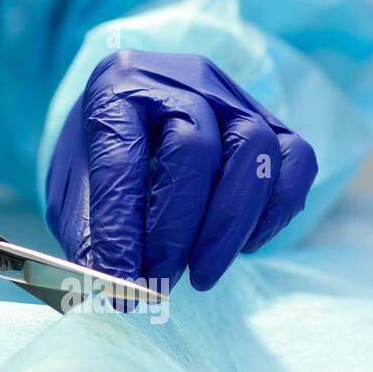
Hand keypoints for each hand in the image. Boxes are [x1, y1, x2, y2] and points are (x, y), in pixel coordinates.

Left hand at [45, 50, 317, 291]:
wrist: (138, 120)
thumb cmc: (101, 161)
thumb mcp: (76, 191)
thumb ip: (90, 235)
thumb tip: (111, 290)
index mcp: (114, 91)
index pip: (123, 158)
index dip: (122, 228)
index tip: (122, 286)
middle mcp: (179, 81)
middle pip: (195, 148)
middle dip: (178, 231)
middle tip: (161, 284)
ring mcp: (233, 96)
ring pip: (254, 148)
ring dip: (231, 225)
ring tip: (203, 275)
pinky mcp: (272, 121)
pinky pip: (297, 158)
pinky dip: (277, 209)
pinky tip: (246, 245)